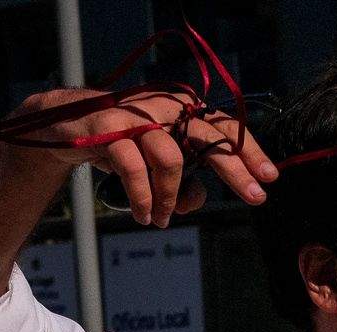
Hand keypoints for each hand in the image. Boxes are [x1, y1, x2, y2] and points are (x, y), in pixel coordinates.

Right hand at [2, 87, 275, 227]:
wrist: (66, 129)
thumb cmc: (122, 146)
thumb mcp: (157, 167)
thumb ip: (182, 184)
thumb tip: (198, 200)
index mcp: (182, 112)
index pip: (223, 128)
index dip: (249, 151)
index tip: (270, 177)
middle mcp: (164, 107)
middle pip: (208, 136)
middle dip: (234, 169)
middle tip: (255, 197)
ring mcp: (136, 115)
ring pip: (171, 158)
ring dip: (171, 198)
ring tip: (160, 219)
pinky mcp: (108, 128)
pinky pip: (135, 168)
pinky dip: (143, 198)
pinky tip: (144, 215)